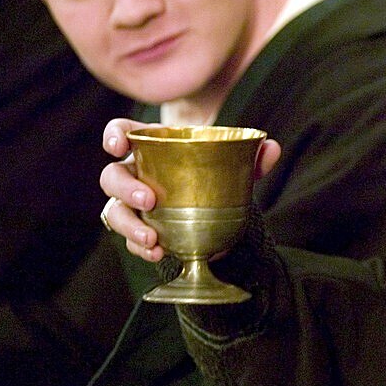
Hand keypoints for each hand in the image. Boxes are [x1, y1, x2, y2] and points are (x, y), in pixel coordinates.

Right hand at [98, 117, 281, 261]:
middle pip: (113, 176)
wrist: (217, 204)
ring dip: (129, 226)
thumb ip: (252, 155)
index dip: (113, 135)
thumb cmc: (216, 172)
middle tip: (150, 201)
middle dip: (125, 189)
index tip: (116, 147)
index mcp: (154, 147)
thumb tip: (272, 148)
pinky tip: (157, 253)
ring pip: (114, 211)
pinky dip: (140, 247)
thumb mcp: (235, 162)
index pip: (123, 132)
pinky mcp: (141, 228)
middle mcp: (137, 173)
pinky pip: (130, 239)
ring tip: (152, 239)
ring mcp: (134, 204)